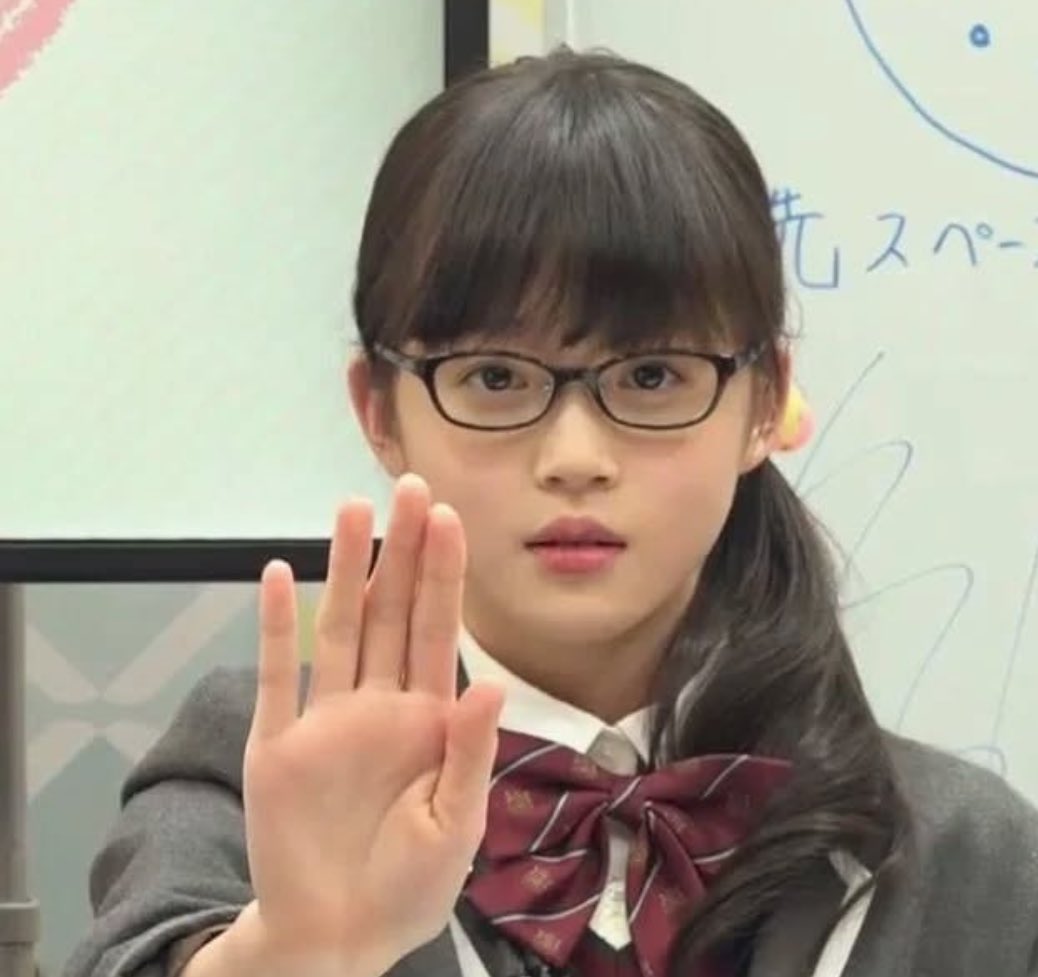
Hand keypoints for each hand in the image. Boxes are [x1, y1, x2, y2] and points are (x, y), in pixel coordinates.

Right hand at [241, 474, 503, 974]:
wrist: (338, 937)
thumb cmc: (409, 885)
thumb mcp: (458, 824)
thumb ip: (469, 751)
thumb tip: (487, 686)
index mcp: (428, 720)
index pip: (439, 631)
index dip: (444, 575)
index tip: (450, 518)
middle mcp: (379, 705)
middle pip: (392, 612)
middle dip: (402, 551)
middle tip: (409, 487)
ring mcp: (327, 719)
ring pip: (339, 627)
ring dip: (344, 569)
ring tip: (351, 510)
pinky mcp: (277, 744)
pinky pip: (278, 675)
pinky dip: (278, 627)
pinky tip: (282, 575)